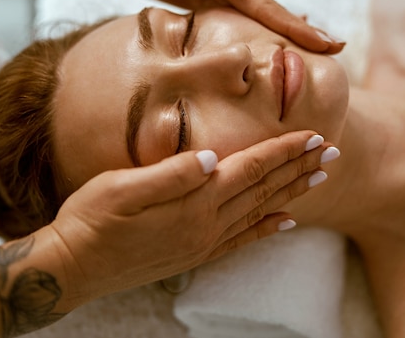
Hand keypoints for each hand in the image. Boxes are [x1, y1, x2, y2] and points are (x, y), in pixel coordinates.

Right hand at [47, 130, 336, 301]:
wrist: (72, 269)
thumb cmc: (91, 221)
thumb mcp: (122, 189)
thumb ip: (172, 174)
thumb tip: (213, 158)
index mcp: (193, 202)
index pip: (251, 168)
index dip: (283, 150)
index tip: (313, 135)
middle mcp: (206, 224)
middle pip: (264, 188)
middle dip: (299, 167)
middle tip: (332, 152)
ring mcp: (203, 242)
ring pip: (261, 211)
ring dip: (292, 192)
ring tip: (319, 178)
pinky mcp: (195, 254)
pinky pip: (243, 239)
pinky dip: (268, 227)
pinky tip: (286, 221)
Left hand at [97, 0, 344, 53]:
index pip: (269, 7)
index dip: (297, 27)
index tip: (327, 43)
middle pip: (274, 14)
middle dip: (304, 32)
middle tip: (336, 49)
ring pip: (261, 20)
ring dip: (287, 34)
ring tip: (314, 48)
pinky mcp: (207, 3)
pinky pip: (241, 22)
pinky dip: (261, 32)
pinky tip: (270, 40)